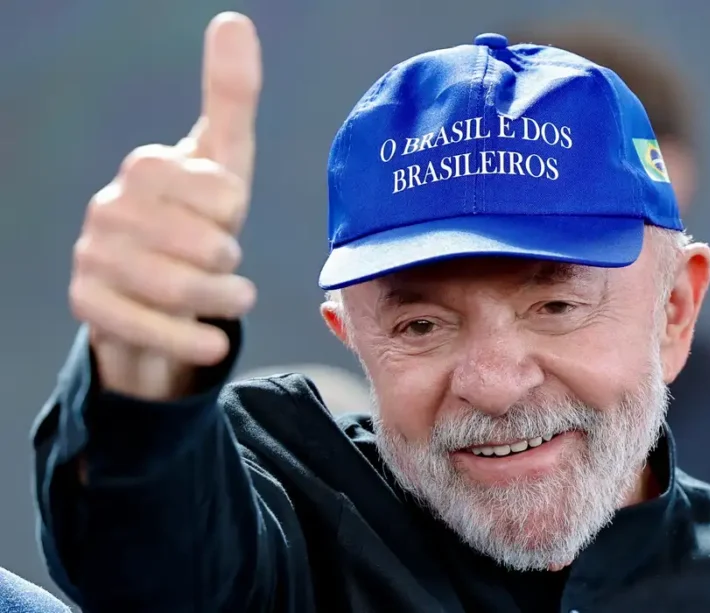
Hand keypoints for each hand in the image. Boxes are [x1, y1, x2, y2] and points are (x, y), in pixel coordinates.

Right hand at [68, 12, 261, 399]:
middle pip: (208, 247)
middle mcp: (108, 208)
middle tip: (225, 263)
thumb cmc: (198, 218)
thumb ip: (231, 96)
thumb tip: (234, 20)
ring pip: (184, 290)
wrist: (157, 291)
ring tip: (233, 299)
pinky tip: (212, 341)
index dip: (236, 211)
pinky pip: (150, 330)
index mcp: (145, 168)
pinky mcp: (88, 307)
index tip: (225, 214)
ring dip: (226, 303)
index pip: (223, 193)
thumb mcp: (223, 161)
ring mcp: (93, 258)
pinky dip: (193, 341)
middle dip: (232, 263)